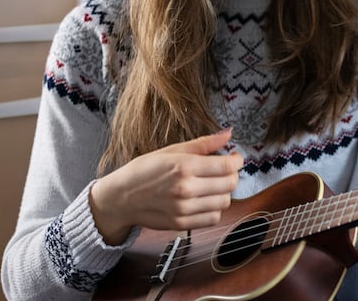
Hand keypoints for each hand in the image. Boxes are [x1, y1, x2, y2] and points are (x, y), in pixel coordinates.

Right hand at [88, 128, 243, 244]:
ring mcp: (184, 209)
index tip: (234, 158)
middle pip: (230, 184)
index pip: (227, 166)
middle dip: (232, 175)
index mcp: (184, 166)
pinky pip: (214, 218)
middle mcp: (186, 189)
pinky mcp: (182, 223)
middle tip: (223, 171)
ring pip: (225, 202)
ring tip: (212, 186)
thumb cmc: (144, 171)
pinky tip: (205, 200)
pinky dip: (215, 209)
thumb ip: (204, 143)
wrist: (120, 198)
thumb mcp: (172, 150)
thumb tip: (228, 134)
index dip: (237, 161)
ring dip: (224, 192)